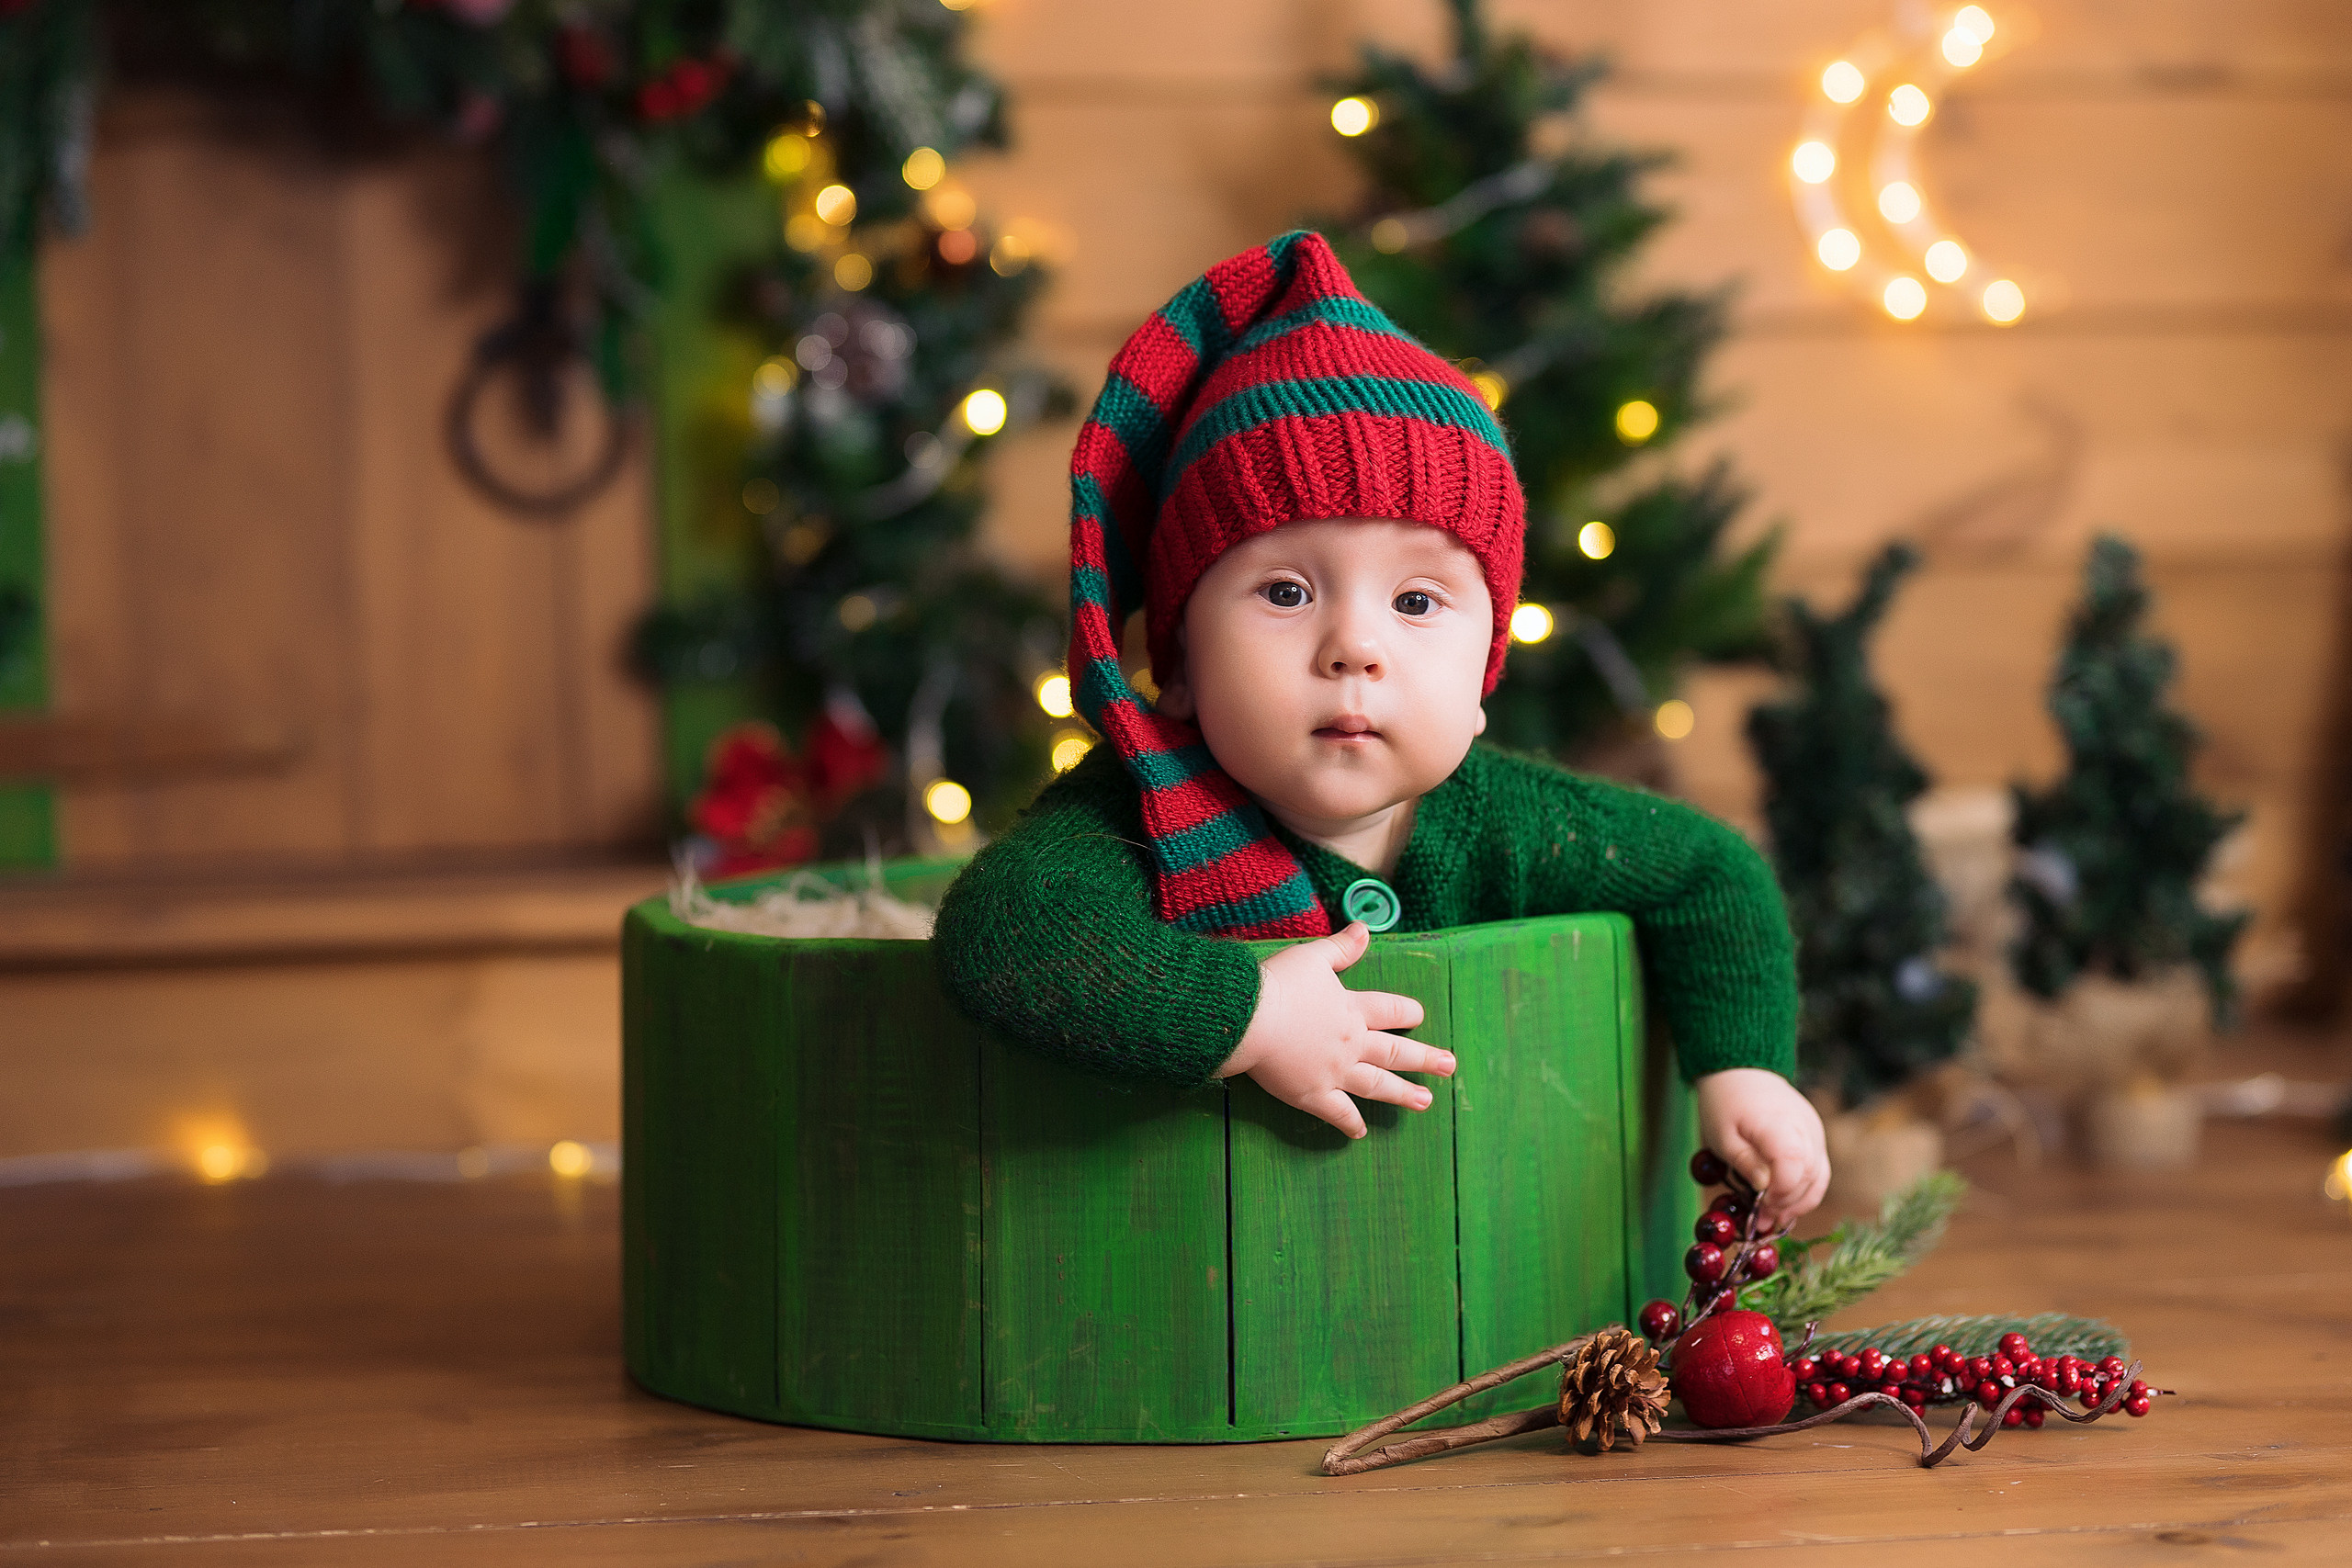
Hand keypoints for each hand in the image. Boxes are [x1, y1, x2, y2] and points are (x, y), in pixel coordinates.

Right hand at [1217, 921, 1455, 1138]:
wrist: (1249, 1019)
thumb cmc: (1278, 985)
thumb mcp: (1312, 957)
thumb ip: (1341, 948)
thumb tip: (1365, 929)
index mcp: (1352, 1009)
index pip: (1389, 1010)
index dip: (1406, 1011)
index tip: (1419, 1014)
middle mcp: (1351, 1043)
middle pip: (1395, 1052)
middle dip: (1425, 1058)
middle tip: (1449, 1066)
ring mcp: (1335, 1072)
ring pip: (1377, 1086)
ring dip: (1402, 1094)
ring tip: (1425, 1102)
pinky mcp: (1312, 1095)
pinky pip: (1337, 1113)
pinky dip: (1350, 1123)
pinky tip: (1360, 1133)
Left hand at [1694, 1068, 1829, 1231]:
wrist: (1742, 1071)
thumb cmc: (1726, 1104)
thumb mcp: (1722, 1136)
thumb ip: (1746, 1161)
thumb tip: (1765, 1188)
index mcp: (1780, 1125)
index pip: (1794, 1166)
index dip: (1780, 1192)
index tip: (1760, 1205)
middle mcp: (1806, 1129)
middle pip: (1810, 1177)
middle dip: (1787, 1205)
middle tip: (1761, 1222)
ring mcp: (1815, 1133)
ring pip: (1819, 1178)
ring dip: (1798, 1203)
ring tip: (1772, 1218)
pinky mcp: (1816, 1137)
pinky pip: (1818, 1170)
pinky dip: (1804, 1190)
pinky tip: (1783, 1203)